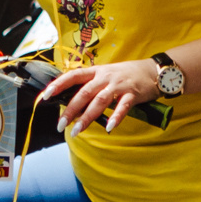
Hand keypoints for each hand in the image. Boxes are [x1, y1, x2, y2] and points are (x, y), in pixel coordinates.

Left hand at [44, 58, 164, 134]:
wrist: (155, 70)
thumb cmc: (128, 74)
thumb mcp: (108, 74)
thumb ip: (93, 85)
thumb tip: (73, 102)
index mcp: (97, 71)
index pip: (73, 75)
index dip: (58, 85)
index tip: (45, 96)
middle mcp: (106, 77)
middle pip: (84, 93)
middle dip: (71, 110)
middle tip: (61, 125)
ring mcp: (120, 85)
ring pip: (100, 101)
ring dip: (87, 117)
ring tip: (77, 131)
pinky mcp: (133, 94)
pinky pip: (123, 107)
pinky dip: (115, 118)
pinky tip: (108, 128)